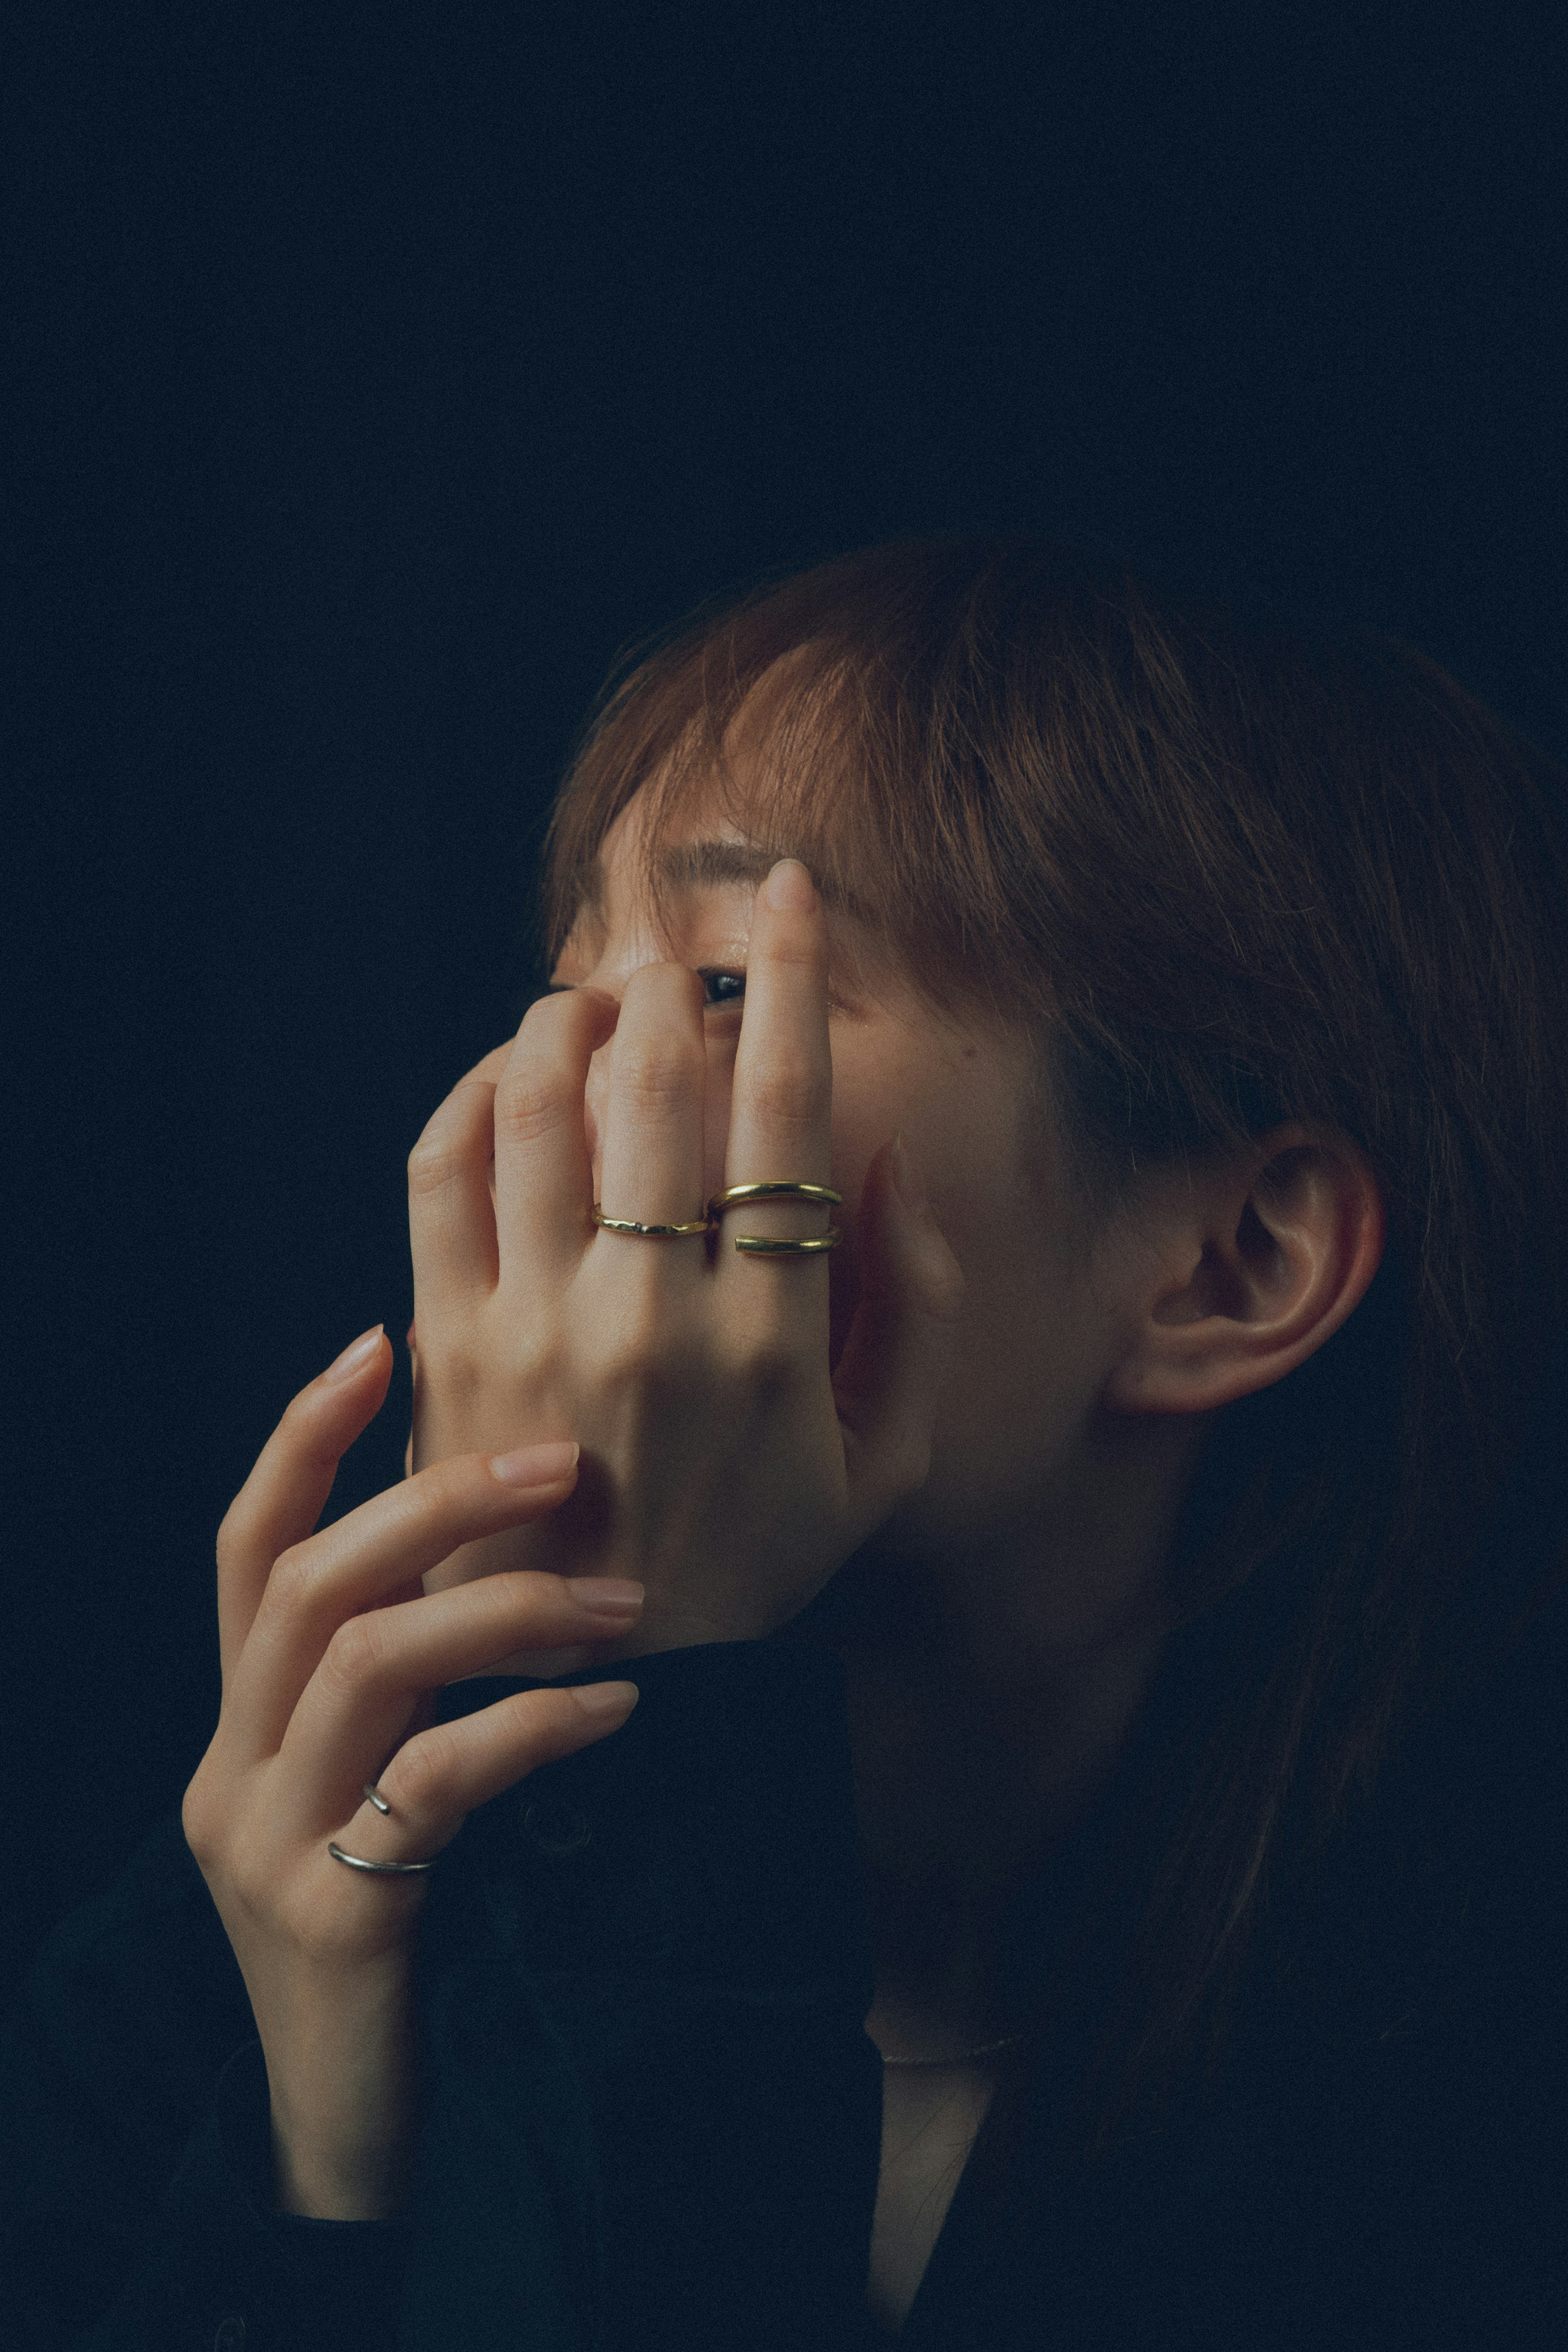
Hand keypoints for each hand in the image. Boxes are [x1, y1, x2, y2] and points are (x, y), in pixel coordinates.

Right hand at [181, 1331, 642, 2214]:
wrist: (367, 2141)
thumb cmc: (414, 1939)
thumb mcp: (385, 1794)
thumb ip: (414, 1690)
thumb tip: (519, 1549)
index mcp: (242, 1727)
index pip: (245, 1546)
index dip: (301, 1438)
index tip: (377, 1340)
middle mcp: (230, 1771)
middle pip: (308, 1580)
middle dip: (432, 1500)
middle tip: (559, 1459)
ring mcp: (265, 1846)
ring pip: (366, 1663)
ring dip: (504, 1610)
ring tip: (627, 1603)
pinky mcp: (331, 1919)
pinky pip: (433, 1783)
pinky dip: (531, 1727)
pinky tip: (617, 1709)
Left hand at [406, 858, 963, 1657]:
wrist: (602, 1680)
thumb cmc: (758, 1561)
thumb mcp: (886, 1465)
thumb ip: (915, 1310)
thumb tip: (884, 1161)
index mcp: (774, 1341)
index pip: (784, 1110)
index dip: (792, 981)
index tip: (788, 894)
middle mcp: (654, 1319)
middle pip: (656, 1084)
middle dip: (667, 981)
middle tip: (672, 943)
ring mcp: (539, 1328)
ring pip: (541, 1107)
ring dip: (566, 1018)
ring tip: (591, 994)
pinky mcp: (450, 1345)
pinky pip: (445, 1172)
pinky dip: (472, 1094)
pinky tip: (507, 1072)